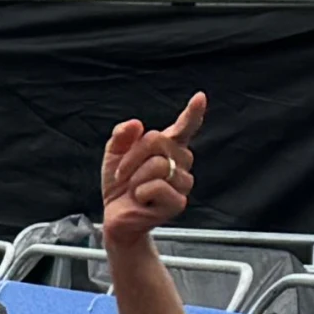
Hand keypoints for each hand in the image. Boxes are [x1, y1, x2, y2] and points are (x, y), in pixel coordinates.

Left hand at [99, 93, 205, 247]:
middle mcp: (181, 162)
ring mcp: (182, 183)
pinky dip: (139, 192)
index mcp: (169, 147)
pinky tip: (141, 200)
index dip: (193, 113)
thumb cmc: (120, 185)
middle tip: (123, 173)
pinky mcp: (178, 202)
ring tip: (133, 189)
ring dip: (135, 177)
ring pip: (158, 165)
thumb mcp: (114, 156)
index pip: (185, 127)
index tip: (200, 98)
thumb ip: (121, 137)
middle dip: (132, 156)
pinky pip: (155, 186)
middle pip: (159, 141)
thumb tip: (134, 124)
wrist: (116, 216)